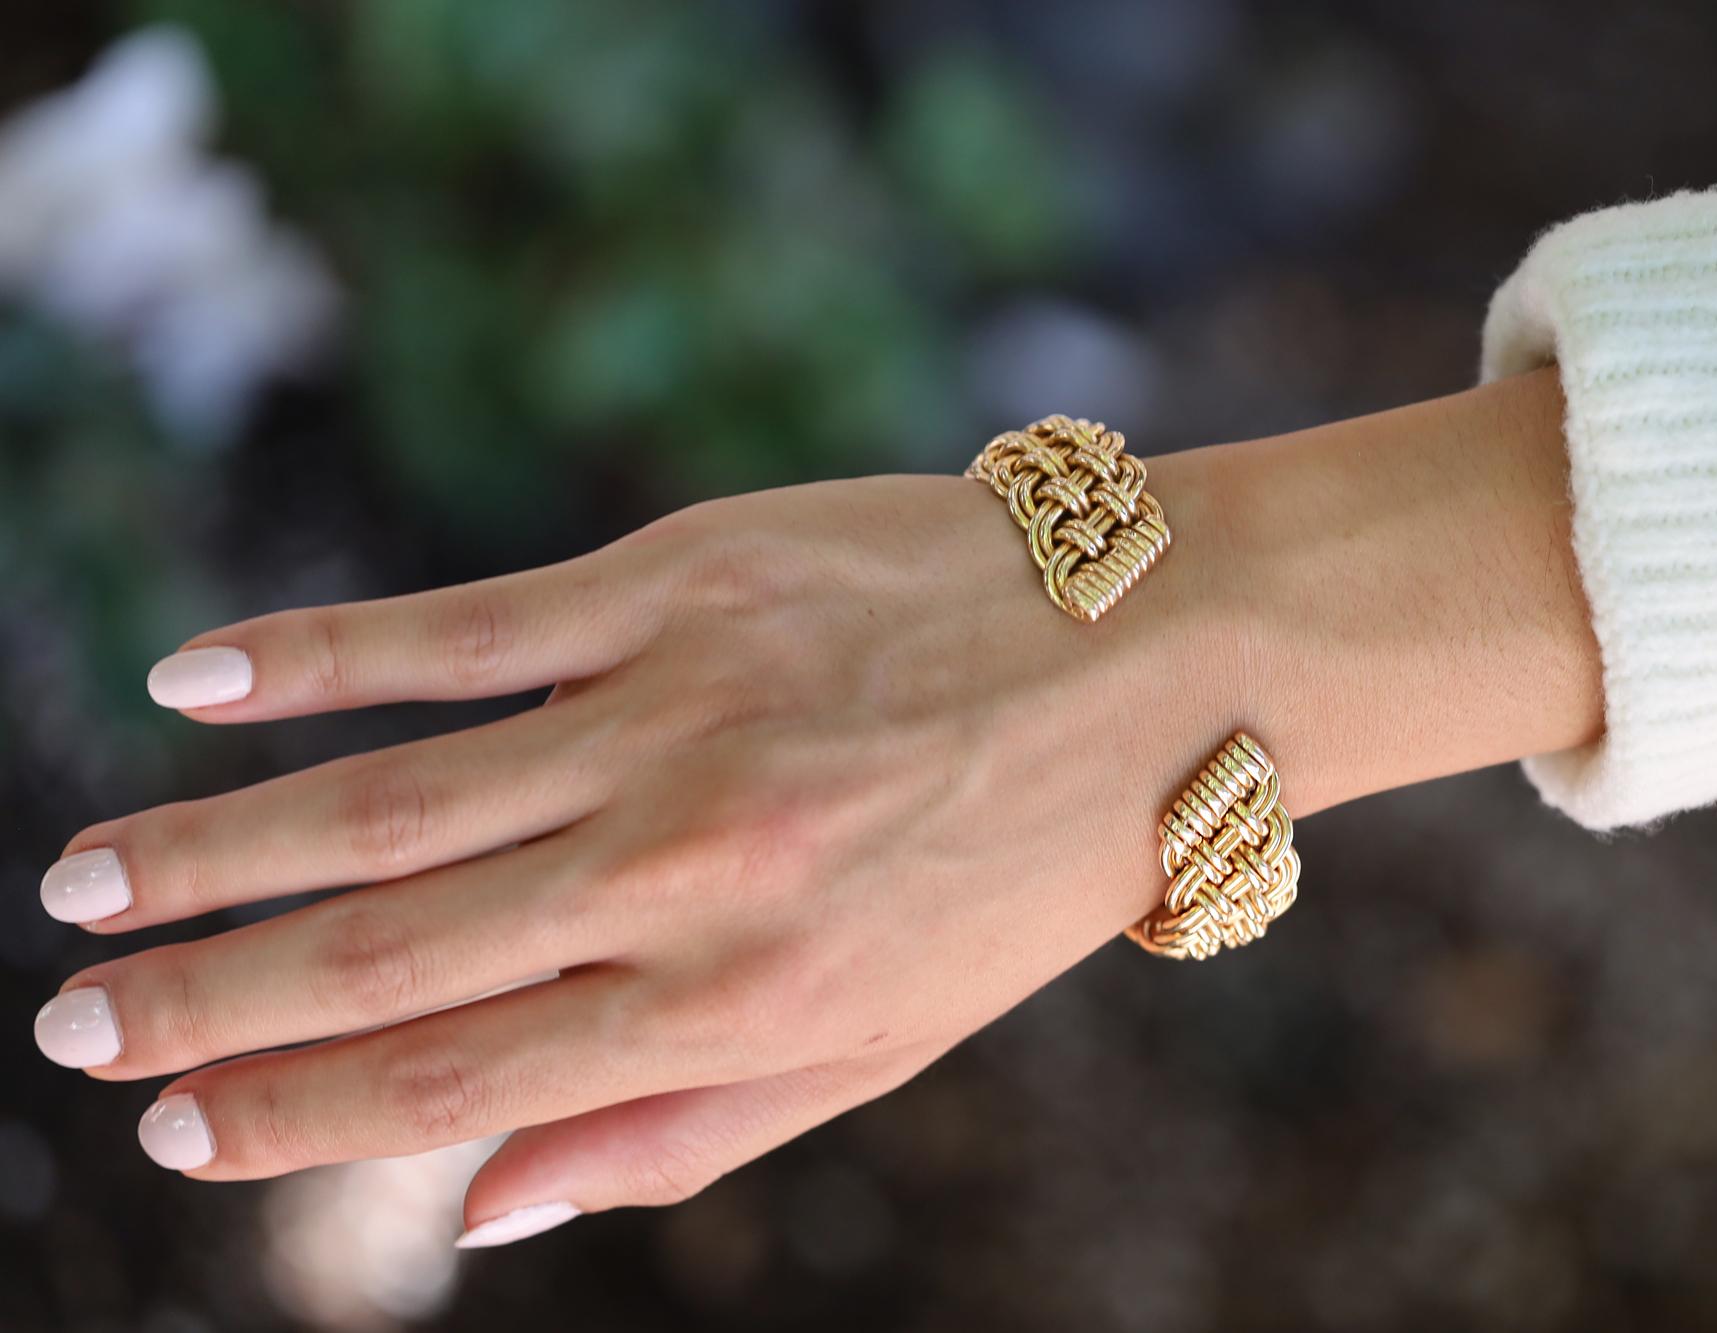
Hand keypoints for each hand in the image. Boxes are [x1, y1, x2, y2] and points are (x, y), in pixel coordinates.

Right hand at [35, 368, 1599, 1244]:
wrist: (1161, 657)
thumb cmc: (1016, 865)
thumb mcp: (885, 1042)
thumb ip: (680, 1133)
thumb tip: (472, 1213)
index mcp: (744, 1000)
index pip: (462, 1082)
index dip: (297, 1118)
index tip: (179, 1131)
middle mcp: (692, 868)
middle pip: (390, 952)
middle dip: (209, 1002)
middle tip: (77, 1032)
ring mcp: (678, 712)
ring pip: (389, 801)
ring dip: (211, 852)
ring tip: (84, 890)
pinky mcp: (682, 580)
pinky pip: (462, 627)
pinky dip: (313, 659)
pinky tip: (193, 684)